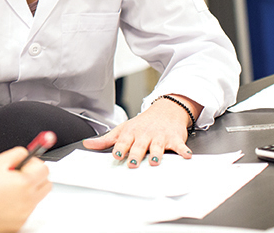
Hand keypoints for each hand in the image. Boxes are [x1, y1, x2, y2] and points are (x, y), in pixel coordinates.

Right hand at [0, 147, 50, 232]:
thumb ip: (14, 155)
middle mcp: (26, 203)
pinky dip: (17, 204)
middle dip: (34, 176)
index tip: (24, 162)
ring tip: (3, 186)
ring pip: (35, 199)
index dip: (33, 162)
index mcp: (23, 184)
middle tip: (17, 172)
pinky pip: (24, 212)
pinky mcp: (15, 226)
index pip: (44, 168)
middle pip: (45, 185)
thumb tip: (26, 153)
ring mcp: (22, 217)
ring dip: (25, 190)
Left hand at [83, 95, 200, 166]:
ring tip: (154, 161)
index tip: (116, 155)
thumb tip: (87, 144)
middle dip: (135, 153)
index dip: (120, 148)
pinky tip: (186, 155)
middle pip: (139, 145)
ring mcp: (160, 136)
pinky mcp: (174, 138)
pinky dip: (183, 150)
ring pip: (157, 146)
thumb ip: (106, 139)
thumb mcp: (123, 129)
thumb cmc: (142, 124)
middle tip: (132, 163)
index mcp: (131, 133)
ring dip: (156, 153)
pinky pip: (180, 145)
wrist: (165, 110)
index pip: (123, 141)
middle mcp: (145, 134)